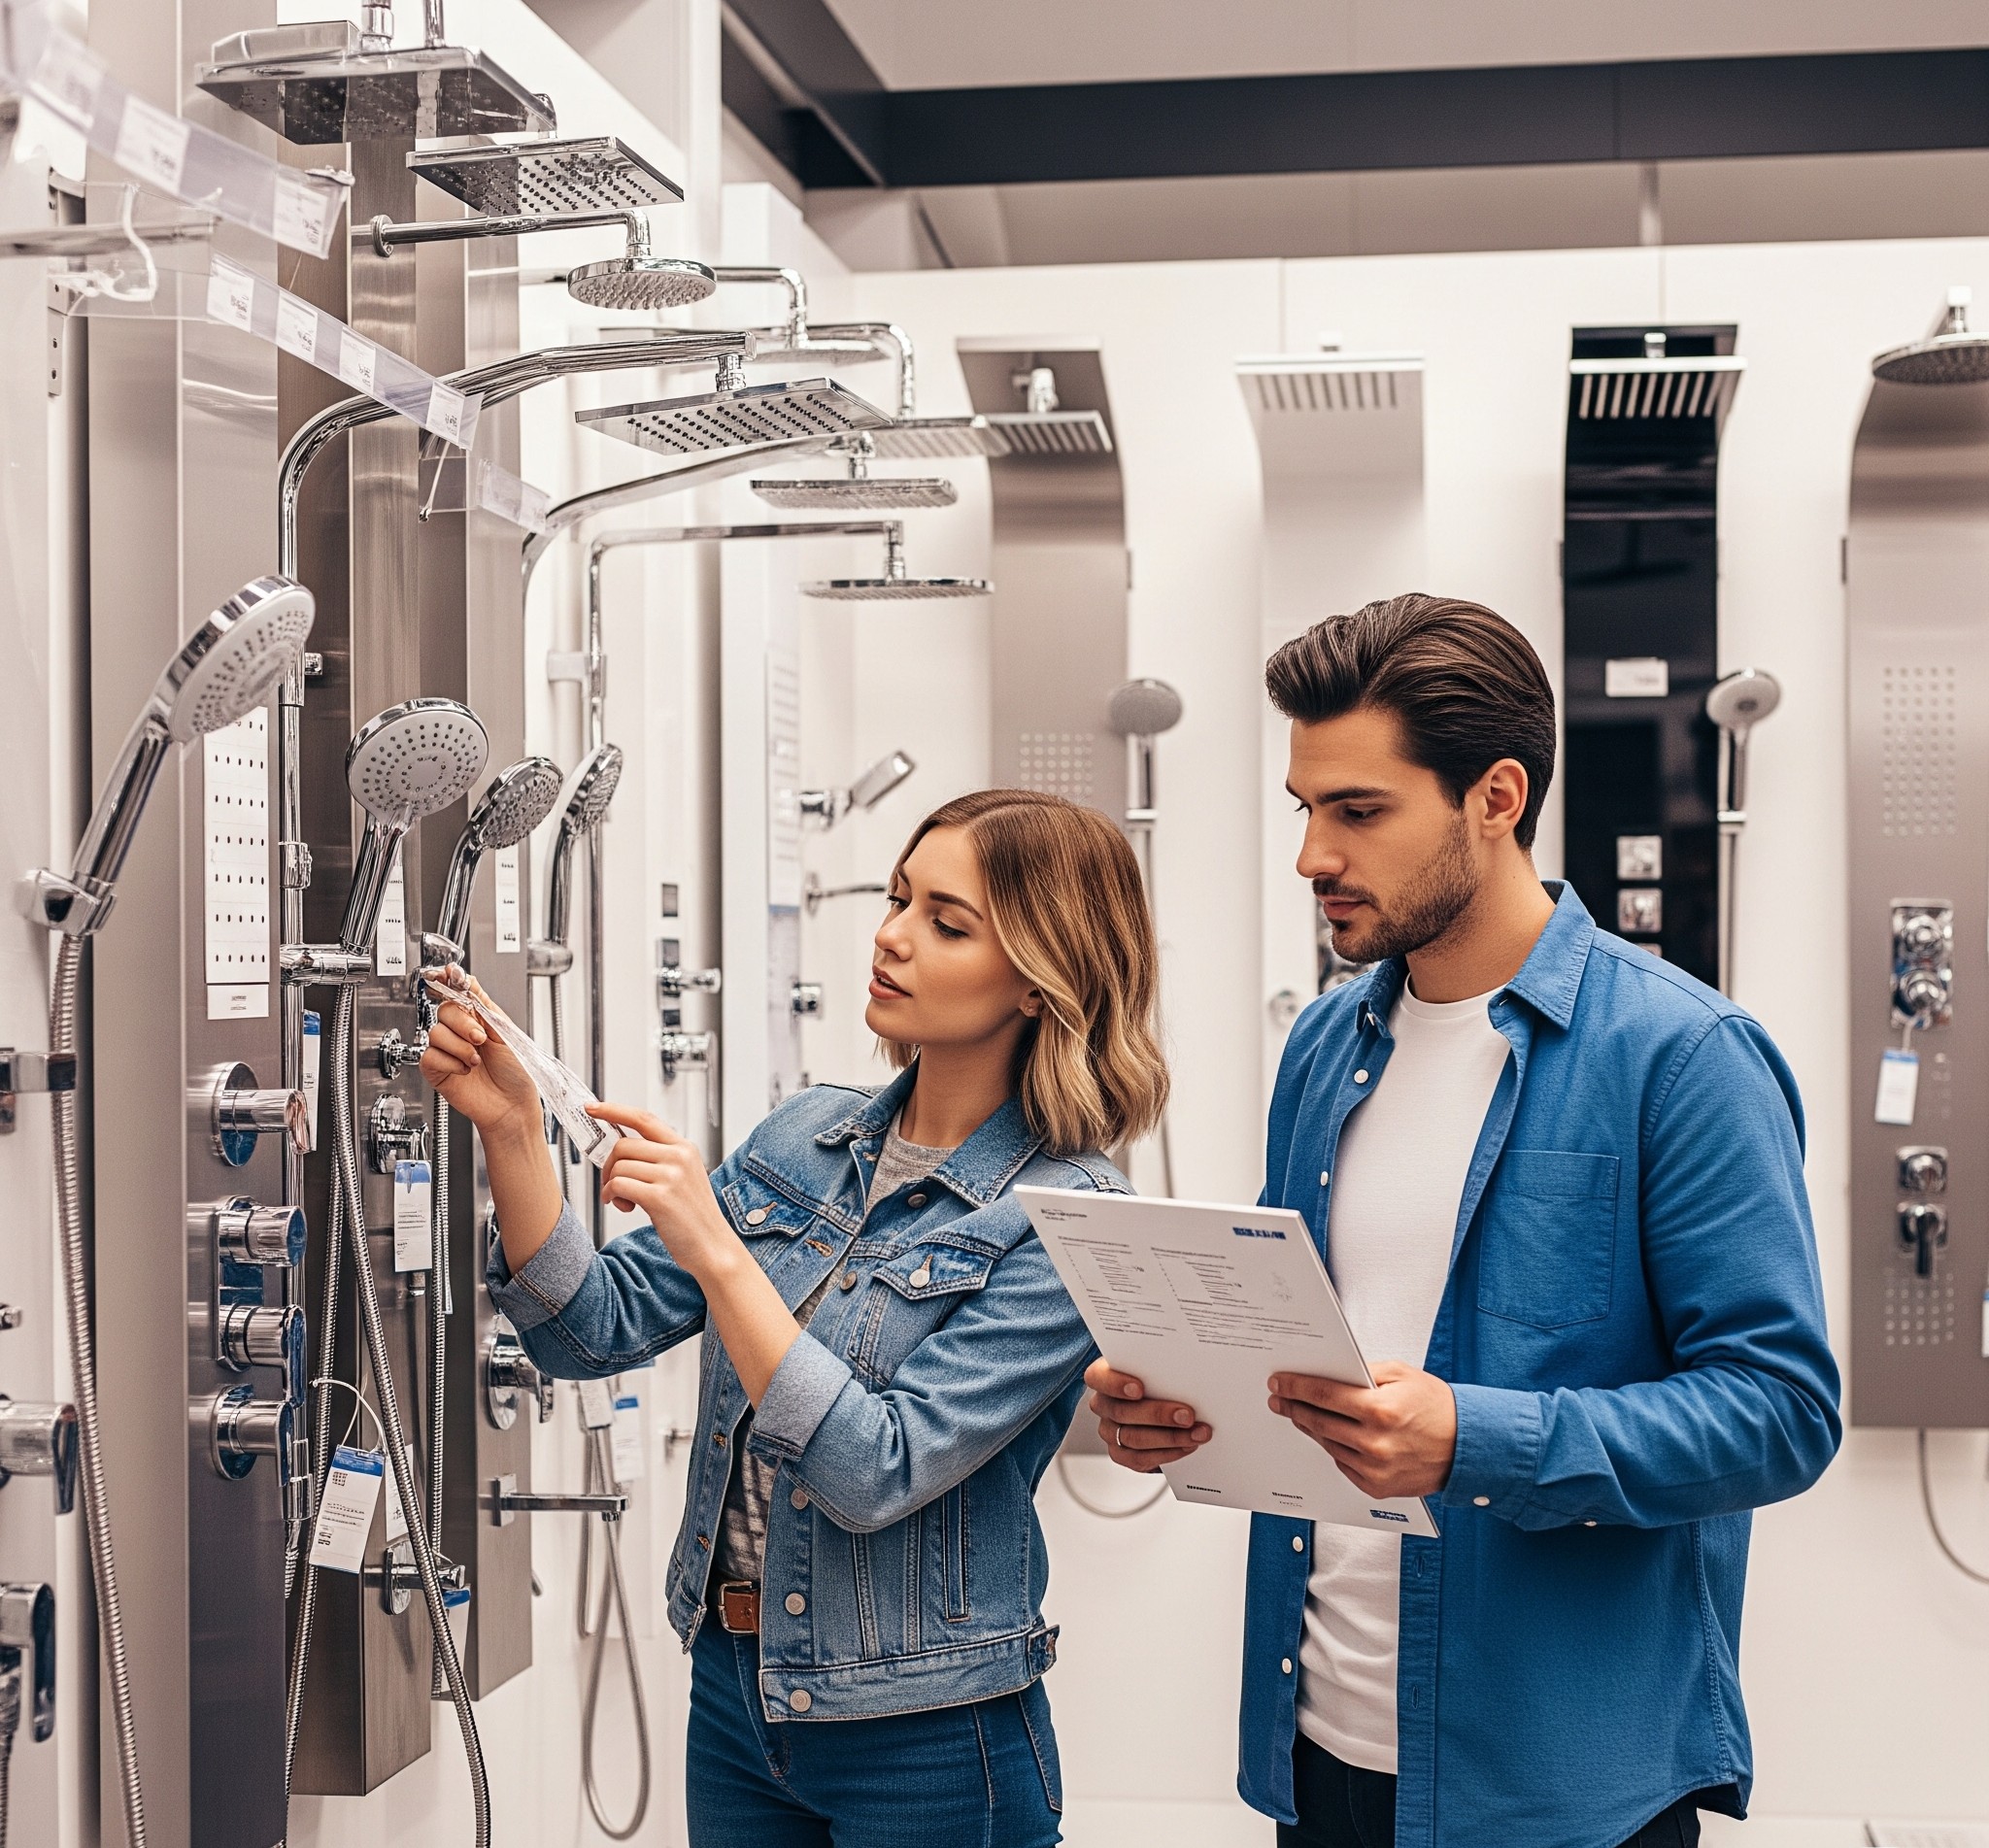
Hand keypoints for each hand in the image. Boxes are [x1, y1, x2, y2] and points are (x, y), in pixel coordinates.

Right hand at [418, 967, 539, 1141]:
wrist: (513, 1104)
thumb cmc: (515, 1072)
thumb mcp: (505, 1031)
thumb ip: (483, 1005)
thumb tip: (467, 979)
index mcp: (477, 1018)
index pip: (456, 992)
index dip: (448, 981)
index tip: (446, 973)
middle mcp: (459, 1032)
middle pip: (444, 1009)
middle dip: (464, 1023)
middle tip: (481, 1038)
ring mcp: (446, 1050)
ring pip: (436, 1033)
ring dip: (461, 1047)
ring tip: (477, 1060)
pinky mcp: (437, 1070)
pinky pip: (430, 1056)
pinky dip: (451, 1063)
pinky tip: (465, 1070)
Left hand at [590, 1102, 738, 1280]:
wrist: (713, 1247)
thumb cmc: (693, 1217)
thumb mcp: (684, 1177)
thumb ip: (659, 1160)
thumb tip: (621, 1152)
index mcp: (684, 1148)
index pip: (643, 1119)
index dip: (614, 1110)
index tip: (593, 1108)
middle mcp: (679, 1156)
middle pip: (624, 1144)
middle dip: (609, 1165)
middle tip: (612, 1184)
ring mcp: (671, 1175)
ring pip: (619, 1166)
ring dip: (610, 1185)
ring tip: (622, 1200)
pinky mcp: (660, 1196)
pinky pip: (618, 1185)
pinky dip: (611, 1196)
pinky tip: (622, 1206)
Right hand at [1083, 1357, 1210, 1473]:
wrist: (1160, 1407)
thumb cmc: (1157, 1379)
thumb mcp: (1156, 1367)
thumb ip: (1162, 1367)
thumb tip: (1190, 1367)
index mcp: (1103, 1376)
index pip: (1098, 1378)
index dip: (1115, 1384)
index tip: (1139, 1388)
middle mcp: (1103, 1405)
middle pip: (1122, 1412)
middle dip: (1158, 1415)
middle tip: (1188, 1416)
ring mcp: (1109, 1431)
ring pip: (1134, 1438)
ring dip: (1171, 1437)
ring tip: (1197, 1433)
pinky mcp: (1120, 1454)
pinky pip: (1141, 1459)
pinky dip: (1168, 1453)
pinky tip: (1188, 1446)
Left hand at [1268, 1361, 1457, 1499]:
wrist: (1467, 1446)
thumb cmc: (1437, 1408)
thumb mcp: (1401, 1375)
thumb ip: (1363, 1373)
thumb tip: (1330, 1373)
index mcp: (1380, 1410)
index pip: (1323, 1395)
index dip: (1296, 1387)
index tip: (1279, 1382)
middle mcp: (1374, 1443)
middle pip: (1318, 1422)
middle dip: (1294, 1407)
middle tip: (1279, 1398)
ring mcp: (1374, 1469)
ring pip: (1327, 1444)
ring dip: (1310, 1427)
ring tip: (1300, 1414)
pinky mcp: (1377, 1487)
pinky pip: (1342, 1464)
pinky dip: (1334, 1448)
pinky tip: (1329, 1435)